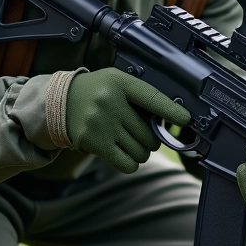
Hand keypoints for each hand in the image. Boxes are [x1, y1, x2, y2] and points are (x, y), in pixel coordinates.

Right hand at [65, 68, 189, 173]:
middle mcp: (110, 102)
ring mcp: (101, 124)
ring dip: (141, 152)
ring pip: (141, 152)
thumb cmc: (97, 92)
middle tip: (143, 134)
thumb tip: (170, 118)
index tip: (185, 119)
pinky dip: (131, 162)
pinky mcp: (94, 143)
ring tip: (131, 142)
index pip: (152, 98)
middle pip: (148, 134)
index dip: (171, 111)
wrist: (60, 102)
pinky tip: (124, 153)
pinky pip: (127, 164)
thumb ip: (140, 95)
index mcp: (119, 83)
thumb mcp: (116, 81)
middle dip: (151, 139)